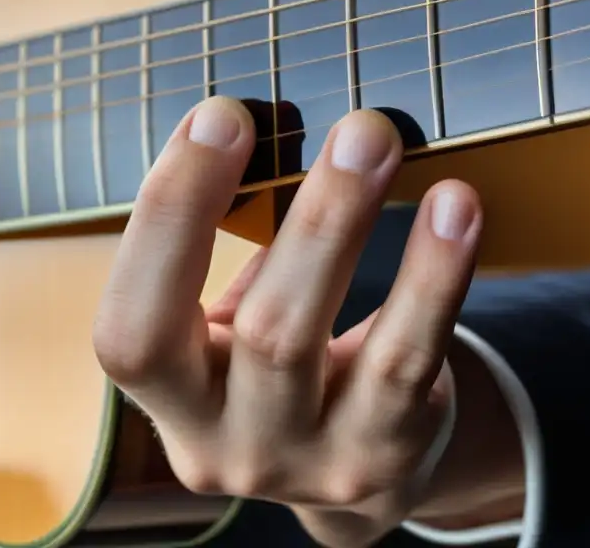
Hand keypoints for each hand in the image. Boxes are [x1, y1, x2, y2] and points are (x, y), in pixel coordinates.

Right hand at [93, 97, 482, 546]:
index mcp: (166, 396)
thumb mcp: (225, 325)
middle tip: (352, 127)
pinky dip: (432, 276)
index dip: (170, 218)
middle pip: (258, 333)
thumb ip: (227, 252)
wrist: (343, 472)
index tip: (221, 117)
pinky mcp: (381, 457)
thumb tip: (260, 129)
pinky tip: (455, 207)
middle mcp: (222, 446)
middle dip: (307, 219)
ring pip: (327, 348)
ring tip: (384, 145)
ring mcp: (306, 463)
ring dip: (352, 231)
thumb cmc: (269, 365)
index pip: (134, 326)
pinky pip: (409, 361)